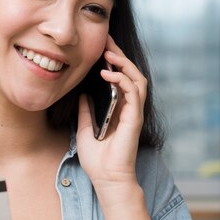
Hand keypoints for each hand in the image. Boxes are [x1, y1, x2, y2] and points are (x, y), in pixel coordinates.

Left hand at [76, 35, 146, 190]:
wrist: (106, 180)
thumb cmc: (98, 161)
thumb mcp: (85, 131)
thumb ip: (86, 113)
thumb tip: (82, 95)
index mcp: (119, 110)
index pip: (121, 80)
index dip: (113, 62)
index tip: (101, 47)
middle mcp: (129, 109)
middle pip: (131, 74)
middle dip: (120, 55)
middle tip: (107, 39)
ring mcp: (134, 113)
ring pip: (137, 79)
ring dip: (124, 64)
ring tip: (109, 54)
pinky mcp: (134, 118)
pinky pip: (133, 92)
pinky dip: (122, 80)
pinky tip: (108, 74)